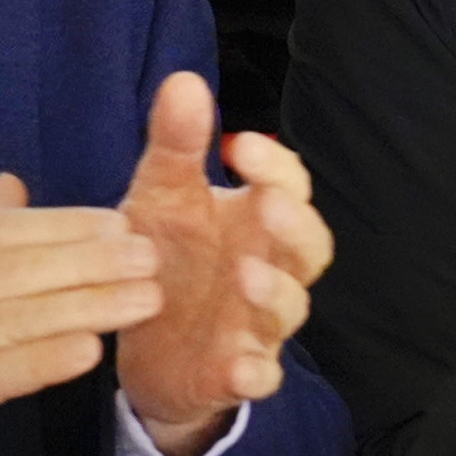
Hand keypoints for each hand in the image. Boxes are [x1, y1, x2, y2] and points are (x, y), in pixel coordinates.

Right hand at [0, 174, 164, 455]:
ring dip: (87, 306)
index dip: (62, 225)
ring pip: (12, 317)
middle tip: (150, 256)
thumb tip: (12, 189)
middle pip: (10, 268)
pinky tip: (91, 351)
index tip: (121, 222)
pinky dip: (45, 359)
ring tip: (144, 300)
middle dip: (89, 260)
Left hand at [111, 70, 333, 452]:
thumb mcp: (160, 197)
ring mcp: (258, 323)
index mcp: (256, 219)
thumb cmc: (168, 258)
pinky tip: (240, 367)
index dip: (275, 166)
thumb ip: (175, 145)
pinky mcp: (237, 372)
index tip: (238, 144)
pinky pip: (261, 376)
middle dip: (294, 227)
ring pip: (291, 308)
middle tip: (266, 205)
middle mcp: (270, 267)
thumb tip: (183, 79)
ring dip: (275, 293)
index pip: (290, 185)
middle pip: (310, 247)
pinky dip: (255, 373)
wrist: (145, 345)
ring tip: (245, 275)